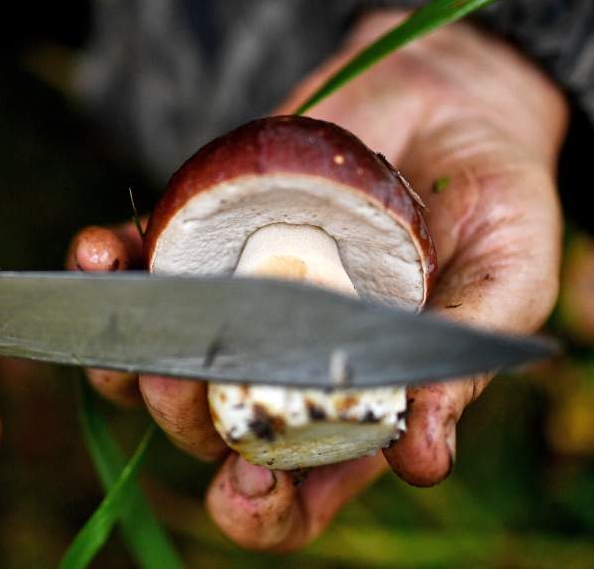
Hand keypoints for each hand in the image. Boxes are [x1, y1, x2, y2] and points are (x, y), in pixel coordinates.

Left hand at [67, 11, 567, 548]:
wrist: (448, 101)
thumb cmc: (492, 202)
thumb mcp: (505, 277)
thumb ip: (461, 362)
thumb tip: (425, 460)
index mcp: (352, 406)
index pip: (293, 492)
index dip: (262, 508)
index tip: (250, 483)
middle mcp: (281, 367)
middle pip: (206, 429)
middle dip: (182, 416)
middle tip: (184, 375)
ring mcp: (234, 305)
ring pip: (151, 363)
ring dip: (121, 357)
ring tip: (128, 322)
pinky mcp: (204, 243)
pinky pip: (139, 269)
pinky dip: (111, 266)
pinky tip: (103, 254)